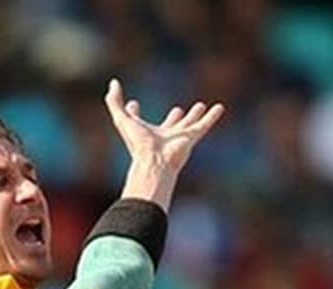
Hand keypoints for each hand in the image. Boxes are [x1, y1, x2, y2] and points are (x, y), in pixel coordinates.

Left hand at [103, 78, 223, 172]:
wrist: (155, 162)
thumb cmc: (138, 144)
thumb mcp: (122, 119)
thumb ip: (114, 101)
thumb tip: (113, 83)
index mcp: (144, 133)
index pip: (139, 121)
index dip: (133, 112)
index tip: (132, 104)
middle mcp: (163, 135)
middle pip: (170, 125)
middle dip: (174, 118)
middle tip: (178, 110)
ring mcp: (179, 137)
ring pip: (189, 124)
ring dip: (194, 116)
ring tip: (200, 106)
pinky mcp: (192, 137)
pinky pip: (205, 125)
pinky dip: (213, 117)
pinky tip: (219, 107)